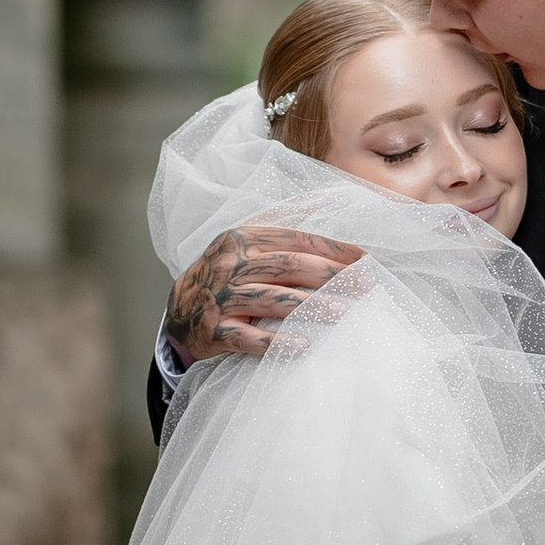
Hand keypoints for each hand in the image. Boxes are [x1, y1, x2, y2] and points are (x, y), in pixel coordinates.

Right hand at [163, 219, 362, 365]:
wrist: (179, 313)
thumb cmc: (225, 276)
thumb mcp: (244, 242)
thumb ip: (281, 224)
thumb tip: (324, 199)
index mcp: (242, 238)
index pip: (296, 240)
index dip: (333, 249)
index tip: (365, 260)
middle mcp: (230, 264)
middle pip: (288, 266)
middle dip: (331, 275)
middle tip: (365, 286)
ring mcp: (220, 298)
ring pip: (271, 299)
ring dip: (310, 306)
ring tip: (343, 312)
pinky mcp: (214, 330)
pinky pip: (247, 337)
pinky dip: (275, 342)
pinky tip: (303, 345)